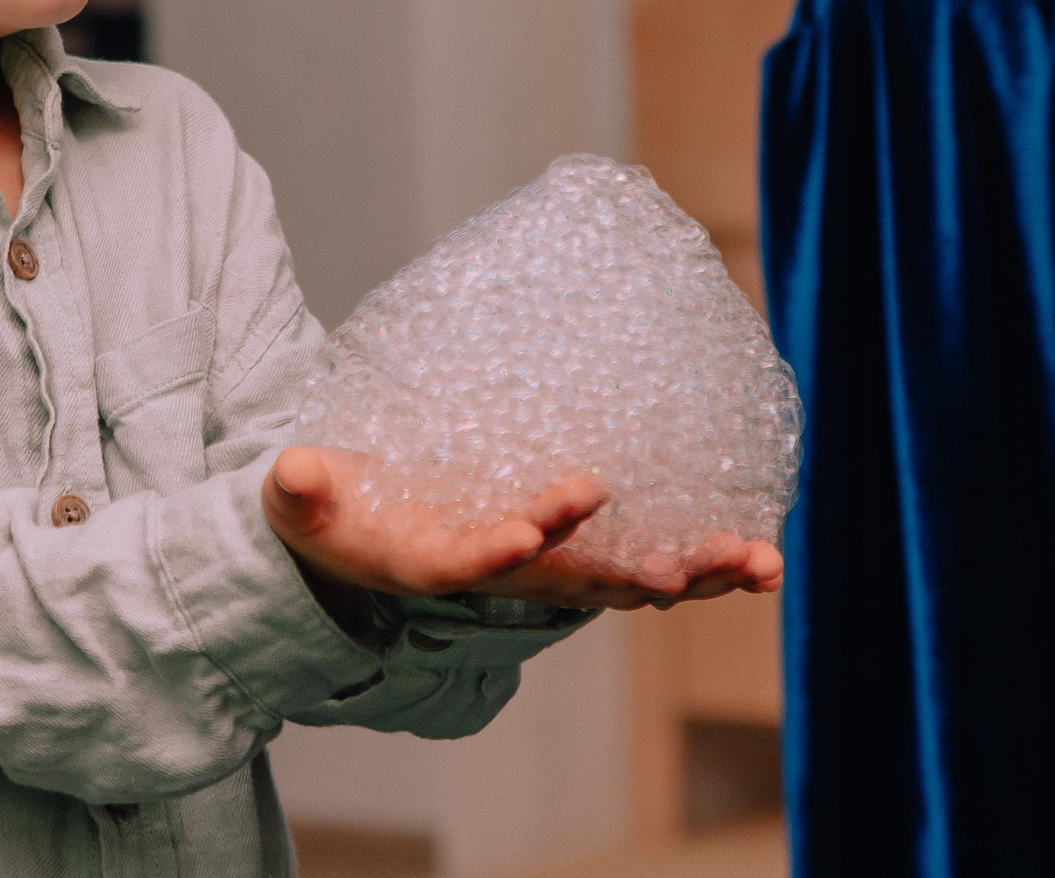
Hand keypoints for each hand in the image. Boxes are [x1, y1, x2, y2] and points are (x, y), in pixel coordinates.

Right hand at [262, 446, 782, 611]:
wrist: (350, 544)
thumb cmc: (327, 513)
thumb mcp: (303, 497)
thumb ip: (301, 485)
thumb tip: (293, 471)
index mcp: (436, 558)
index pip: (482, 553)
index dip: (520, 535)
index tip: (560, 505)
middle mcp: (499, 573)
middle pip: (576, 582)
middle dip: (637, 572)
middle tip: (695, 565)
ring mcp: (540, 570)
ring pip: (624, 580)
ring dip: (694, 574)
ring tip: (761, 563)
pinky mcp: (567, 558)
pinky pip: (638, 567)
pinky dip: (699, 567)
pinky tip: (758, 560)